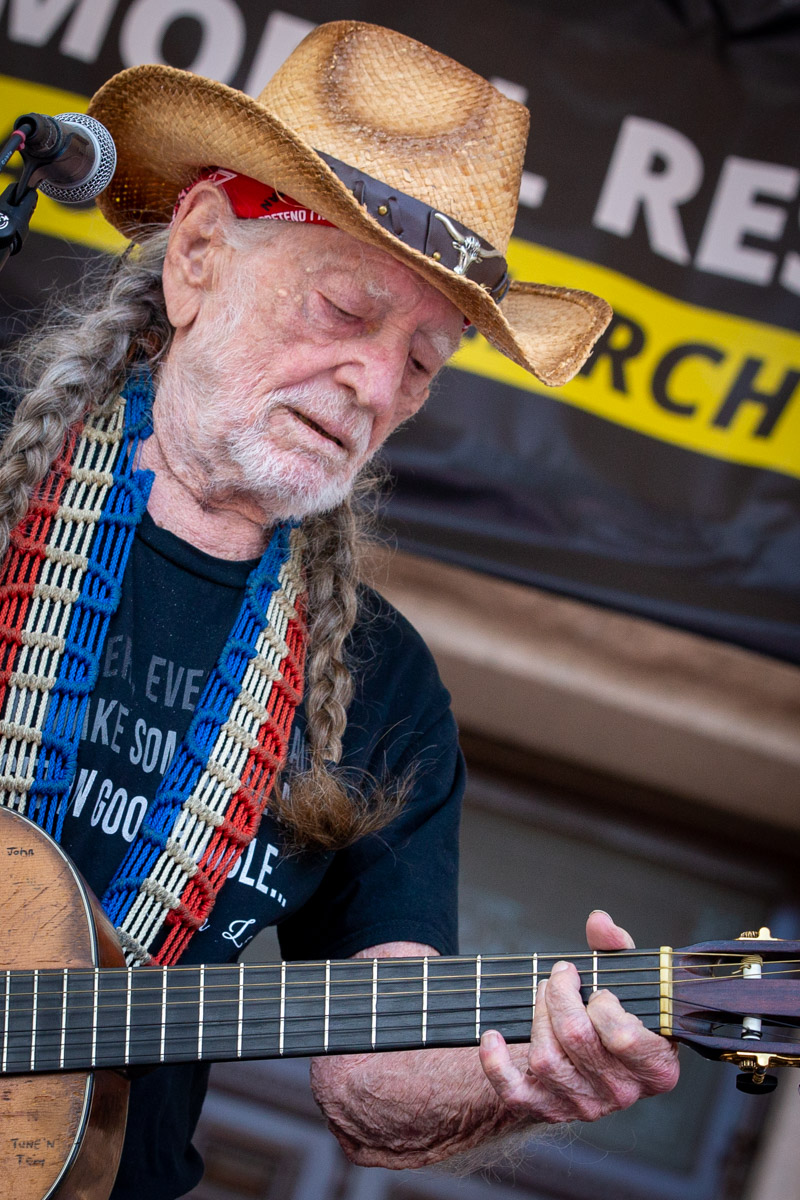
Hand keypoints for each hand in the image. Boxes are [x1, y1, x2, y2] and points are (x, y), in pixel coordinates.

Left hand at [478, 910, 679, 1123]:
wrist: (603, 1060)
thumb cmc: (620, 1014)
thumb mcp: (628, 981)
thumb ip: (617, 948)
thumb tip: (599, 921)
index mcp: (655, 1068)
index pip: (623, 1037)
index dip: (603, 1004)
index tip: (596, 987)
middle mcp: (622, 1092)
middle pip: (577, 1039)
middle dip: (561, 996)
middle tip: (560, 977)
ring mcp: (584, 1105)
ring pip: (546, 1059)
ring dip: (537, 1016)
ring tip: (542, 994)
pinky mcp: (549, 1110)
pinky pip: (515, 1095)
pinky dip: (496, 1064)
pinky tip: (491, 1036)